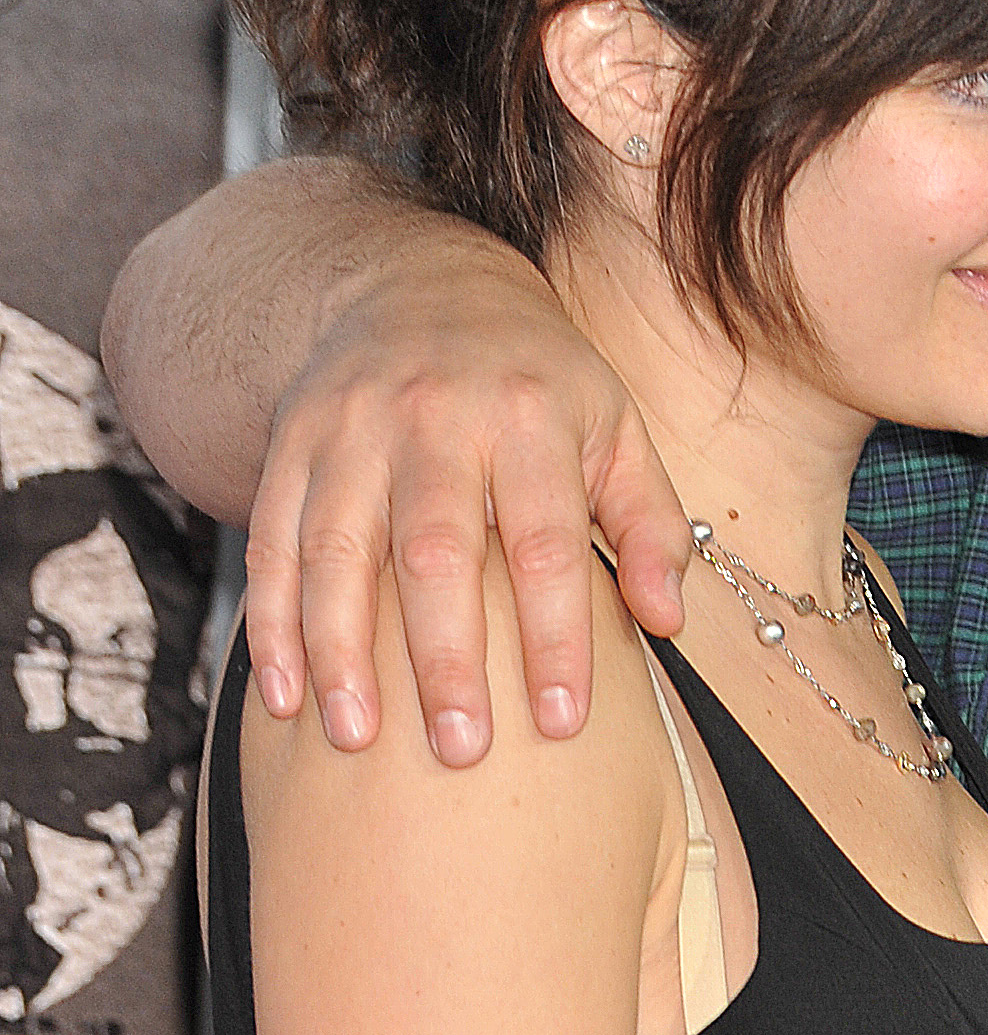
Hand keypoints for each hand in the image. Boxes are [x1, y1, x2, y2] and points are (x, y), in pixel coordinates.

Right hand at [246, 217, 690, 761]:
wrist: (418, 284)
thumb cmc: (538, 382)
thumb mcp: (614, 429)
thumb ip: (648, 524)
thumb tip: (667, 621)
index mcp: (529, 417)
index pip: (544, 543)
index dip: (554, 636)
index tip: (562, 722)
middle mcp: (433, 419)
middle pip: (433, 552)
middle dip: (444, 658)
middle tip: (460, 750)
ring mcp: (351, 431)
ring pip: (336, 551)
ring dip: (341, 652)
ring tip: (355, 738)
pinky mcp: (290, 446)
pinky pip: (272, 542)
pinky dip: (272, 624)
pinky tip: (284, 697)